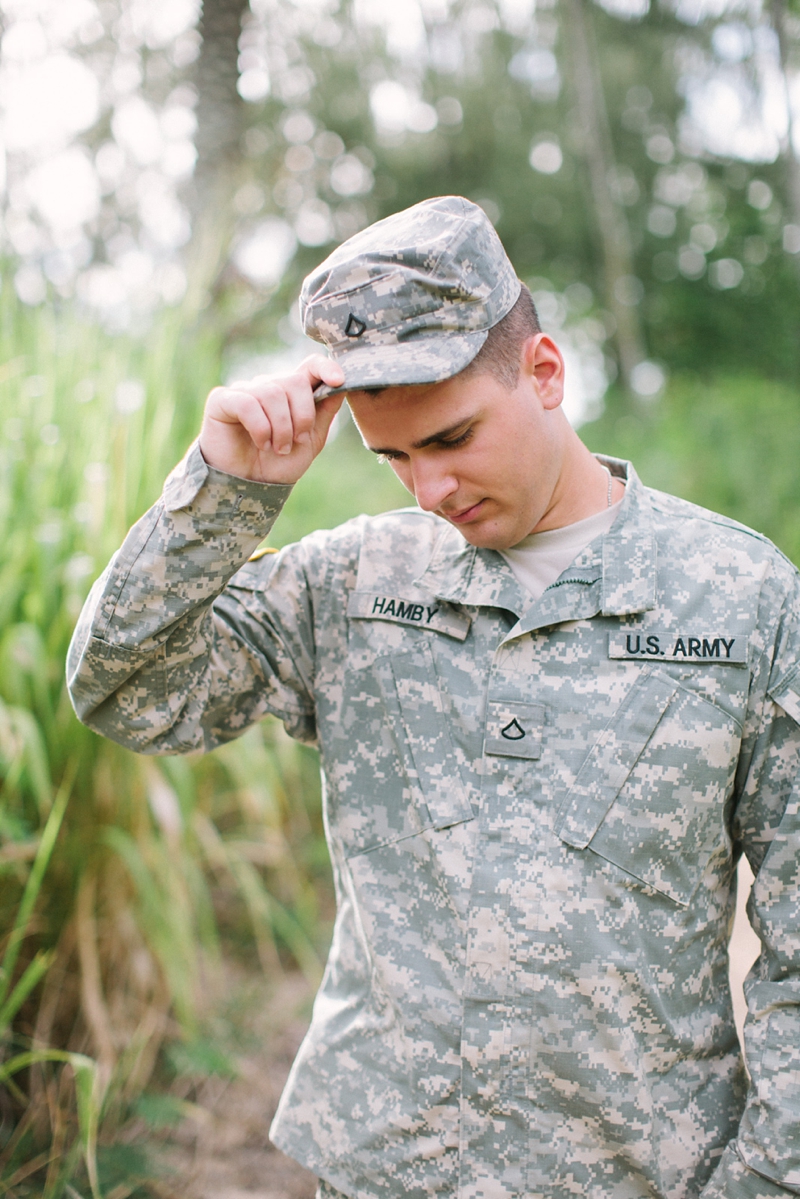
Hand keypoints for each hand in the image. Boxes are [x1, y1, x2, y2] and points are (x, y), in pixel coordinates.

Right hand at [198, 355, 344, 483]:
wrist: (249, 487)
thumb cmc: (278, 464)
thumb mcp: (311, 441)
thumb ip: (324, 413)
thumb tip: (342, 384)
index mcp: (291, 393)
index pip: (310, 366)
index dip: (325, 367)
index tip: (337, 381)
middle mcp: (267, 386)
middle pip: (294, 381)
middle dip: (301, 416)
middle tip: (296, 442)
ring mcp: (244, 390)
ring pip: (272, 393)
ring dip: (281, 428)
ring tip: (277, 448)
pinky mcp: (222, 399)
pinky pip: (247, 403)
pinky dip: (260, 428)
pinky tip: (261, 444)